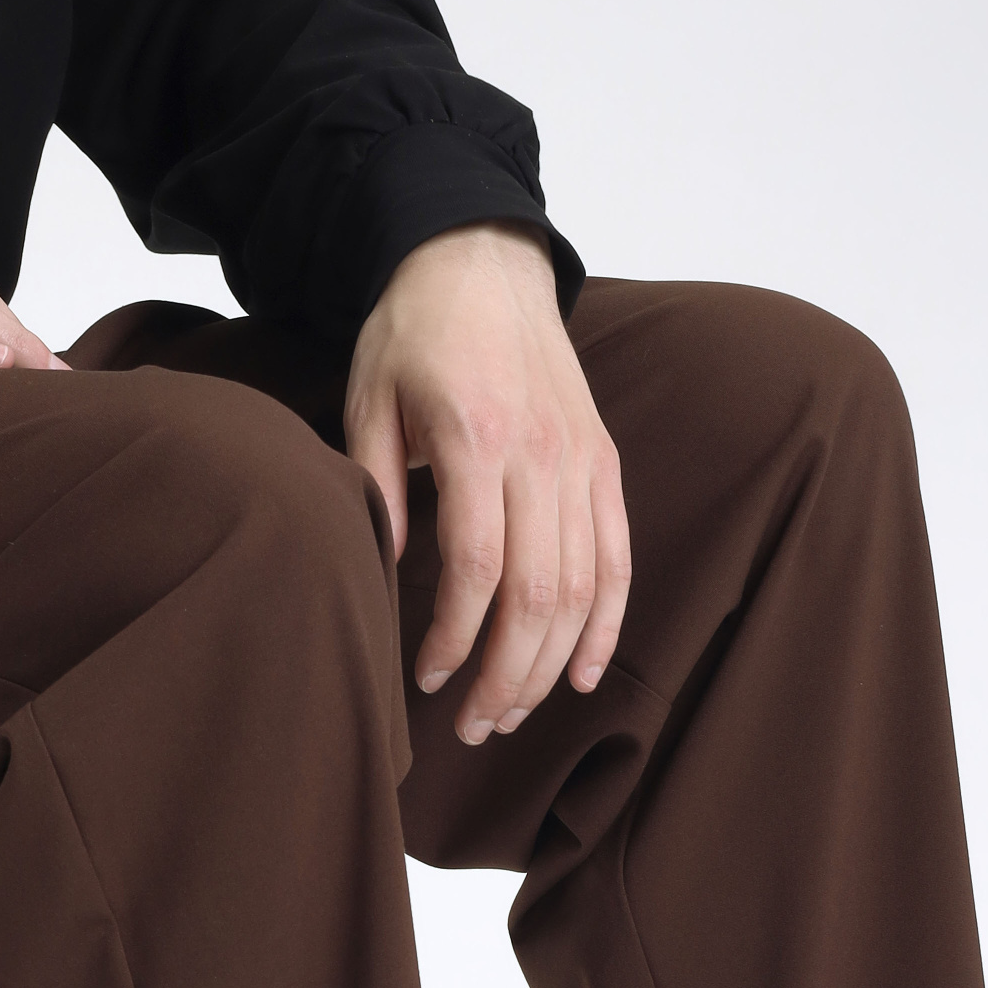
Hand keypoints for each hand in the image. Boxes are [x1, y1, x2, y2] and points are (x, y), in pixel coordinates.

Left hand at [344, 222, 628, 742]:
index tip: (426, 678)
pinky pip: (619, 559)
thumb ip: (373, 487)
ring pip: (583, 588)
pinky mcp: (605, 463)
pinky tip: (585, 678)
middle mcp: (540, 454)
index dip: (456, 639)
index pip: (478, 567)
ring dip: (550, 666)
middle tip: (472, 727)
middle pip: (538, 593)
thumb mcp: (368, 399)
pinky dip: (606, 625)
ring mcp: (581, 461)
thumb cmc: (414, 333)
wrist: (481, 259)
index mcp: (476, 439)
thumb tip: (382, 575)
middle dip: (506, 676)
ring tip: (510, 714)